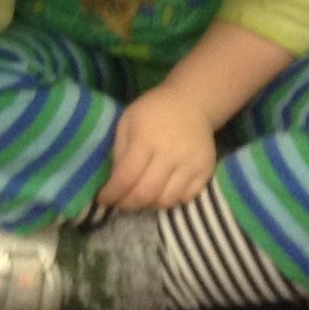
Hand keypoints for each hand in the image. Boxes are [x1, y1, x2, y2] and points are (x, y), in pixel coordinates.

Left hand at [97, 84, 217, 210]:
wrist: (191, 103)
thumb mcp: (127, 122)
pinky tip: (160, 193)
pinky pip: (186, 198)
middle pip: (146, 194)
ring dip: (148, 205)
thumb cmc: (153, 111)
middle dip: (128, 204)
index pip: (127, 177)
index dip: (112, 193)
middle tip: (119, 203)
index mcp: (147, 139)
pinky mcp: (205, 171)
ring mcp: (191, 165)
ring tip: (139, 198)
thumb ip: (119, 152)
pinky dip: (170, 201)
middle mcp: (171, 155)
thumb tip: (114, 182)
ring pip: (166, 201)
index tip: (103, 199)